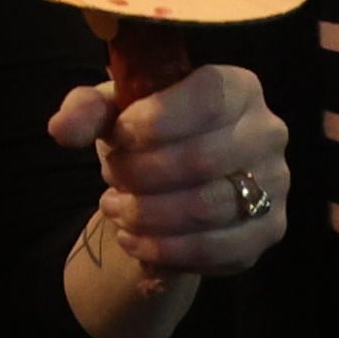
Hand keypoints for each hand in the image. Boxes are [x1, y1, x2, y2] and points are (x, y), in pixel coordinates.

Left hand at [48, 59, 289, 283]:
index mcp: (238, 87)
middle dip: (142, 173)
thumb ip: (87, 111)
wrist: (174, 185)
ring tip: (116, 208)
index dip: (155, 121)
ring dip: (148, 214)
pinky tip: (135, 240)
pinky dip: (165, 249)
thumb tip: (62, 129)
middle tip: (112, 176)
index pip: (206, 99)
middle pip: (202, 158)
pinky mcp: (269, 231)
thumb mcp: (116, 112)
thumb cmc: (150, 134)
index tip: (118, 135)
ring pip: (207, 208)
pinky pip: (217, 250)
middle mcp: (268, 132)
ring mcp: (276, 185)